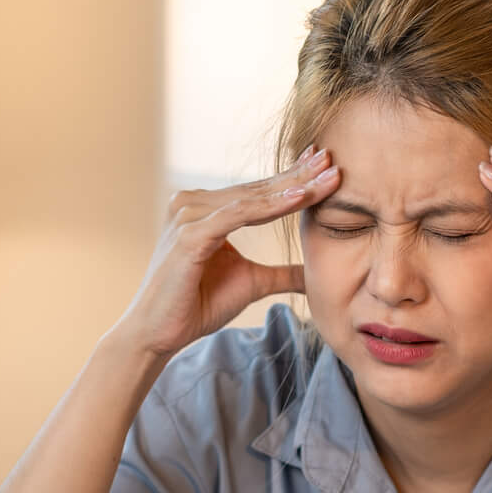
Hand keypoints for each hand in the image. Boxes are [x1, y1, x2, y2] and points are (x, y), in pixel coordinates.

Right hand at [113, 147, 339, 361]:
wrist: (159, 332)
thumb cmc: (198, 305)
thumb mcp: (252, 283)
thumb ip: (282, 274)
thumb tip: (315, 274)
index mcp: (206, 210)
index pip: (258, 192)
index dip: (293, 178)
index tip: (326, 166)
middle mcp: (193, 204)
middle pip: (258, 189)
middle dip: (299, 175)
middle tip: (332, 159)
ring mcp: (188, 216)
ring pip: (252, 198)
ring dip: (293, 187)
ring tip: (328, 177)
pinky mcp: (188, 235)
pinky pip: (237, 216)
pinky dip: (270, 207)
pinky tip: (300, 197)